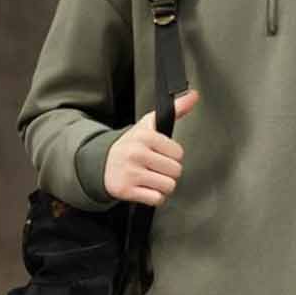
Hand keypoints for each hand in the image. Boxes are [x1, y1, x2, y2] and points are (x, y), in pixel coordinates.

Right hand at [104, 88, 200, 205]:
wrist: (101, 163)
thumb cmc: (131, 144)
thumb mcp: (150, 124)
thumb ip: (175, 110)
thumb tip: (194, 95)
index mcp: (144, 136)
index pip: (178, 154)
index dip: (172, 156)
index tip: (160, 154)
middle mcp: (136, 153)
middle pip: (175, 171)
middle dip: (168, 172)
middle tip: (154, 167)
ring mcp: (130, 172)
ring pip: (168, 186)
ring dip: (163, 186)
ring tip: (150, 177)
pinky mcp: (126, 190)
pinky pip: (157, 199)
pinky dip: (155, 197)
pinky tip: (145, 188)